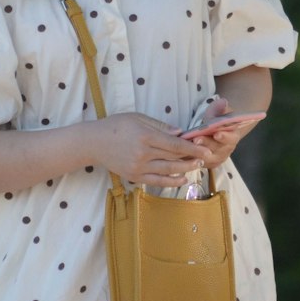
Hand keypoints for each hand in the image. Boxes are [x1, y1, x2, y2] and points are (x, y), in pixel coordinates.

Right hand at [87, 112, 205, 186]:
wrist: (94, 143)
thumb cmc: (116, 126)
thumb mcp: (138, 118)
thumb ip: (160, 126)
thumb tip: (180, 133)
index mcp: (145, 136)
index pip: (175, 145)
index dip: (192, 148)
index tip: (205, 149)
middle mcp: (143, 154)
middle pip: (173, 159)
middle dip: (191, 159)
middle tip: (205, 158)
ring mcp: (138, 167)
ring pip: (167, 172)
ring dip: (184, 170)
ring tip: (196, 167)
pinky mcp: (134, 177)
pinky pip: (156, 181)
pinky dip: (170, 182)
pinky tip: (181, 179)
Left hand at [187, 104, 263, 167]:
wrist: (217, 131)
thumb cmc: (217, 119)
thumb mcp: (220, 111)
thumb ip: (220, 108)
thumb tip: (223, 102)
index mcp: (232, 137)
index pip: (230, 138)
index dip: (224, 136)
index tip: (217, 133)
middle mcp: (225, 150)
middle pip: (216, 149)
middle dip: (206, 144)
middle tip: (196, 139)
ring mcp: (216, 159)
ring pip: (206, 158)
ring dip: (196, 152)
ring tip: (187, 146)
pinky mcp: (206, 164)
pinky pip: (197, 163)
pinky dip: (190, 158)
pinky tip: (181, 153)